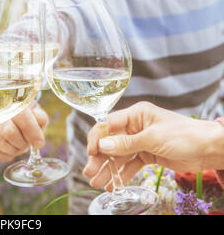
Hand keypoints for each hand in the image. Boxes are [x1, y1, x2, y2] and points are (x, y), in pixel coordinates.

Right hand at [0, 103, 48, 161]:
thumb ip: (40, 120)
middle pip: (9, 132)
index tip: (39, 143)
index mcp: (12, 100)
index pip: (22, 117)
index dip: (32, 132)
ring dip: (14, 149)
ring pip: (1, 143)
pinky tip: (10, 147)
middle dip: (22, 142)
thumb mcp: (37, 113)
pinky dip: (6, 154)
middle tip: (26, 142)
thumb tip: (38, 141)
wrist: (9, 114)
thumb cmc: (27, 115)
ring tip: (18, 144)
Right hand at [83, 102, 223, 191]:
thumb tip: (102, 145)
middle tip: (89, 173)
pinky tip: (112, 184)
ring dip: (107, 169)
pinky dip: (121, 174)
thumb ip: (126, 143)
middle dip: (99, 158)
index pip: (108, 124)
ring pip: (118, 155)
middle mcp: (135, 127)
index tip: (91, 153)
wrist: (209, 149)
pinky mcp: (146, 155)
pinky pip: (129, 164)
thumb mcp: (153, 138)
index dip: (97, 138)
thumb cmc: (184, 135)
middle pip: (110, 142)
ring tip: (96, 183)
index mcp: (136, 114)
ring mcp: (140, 141)